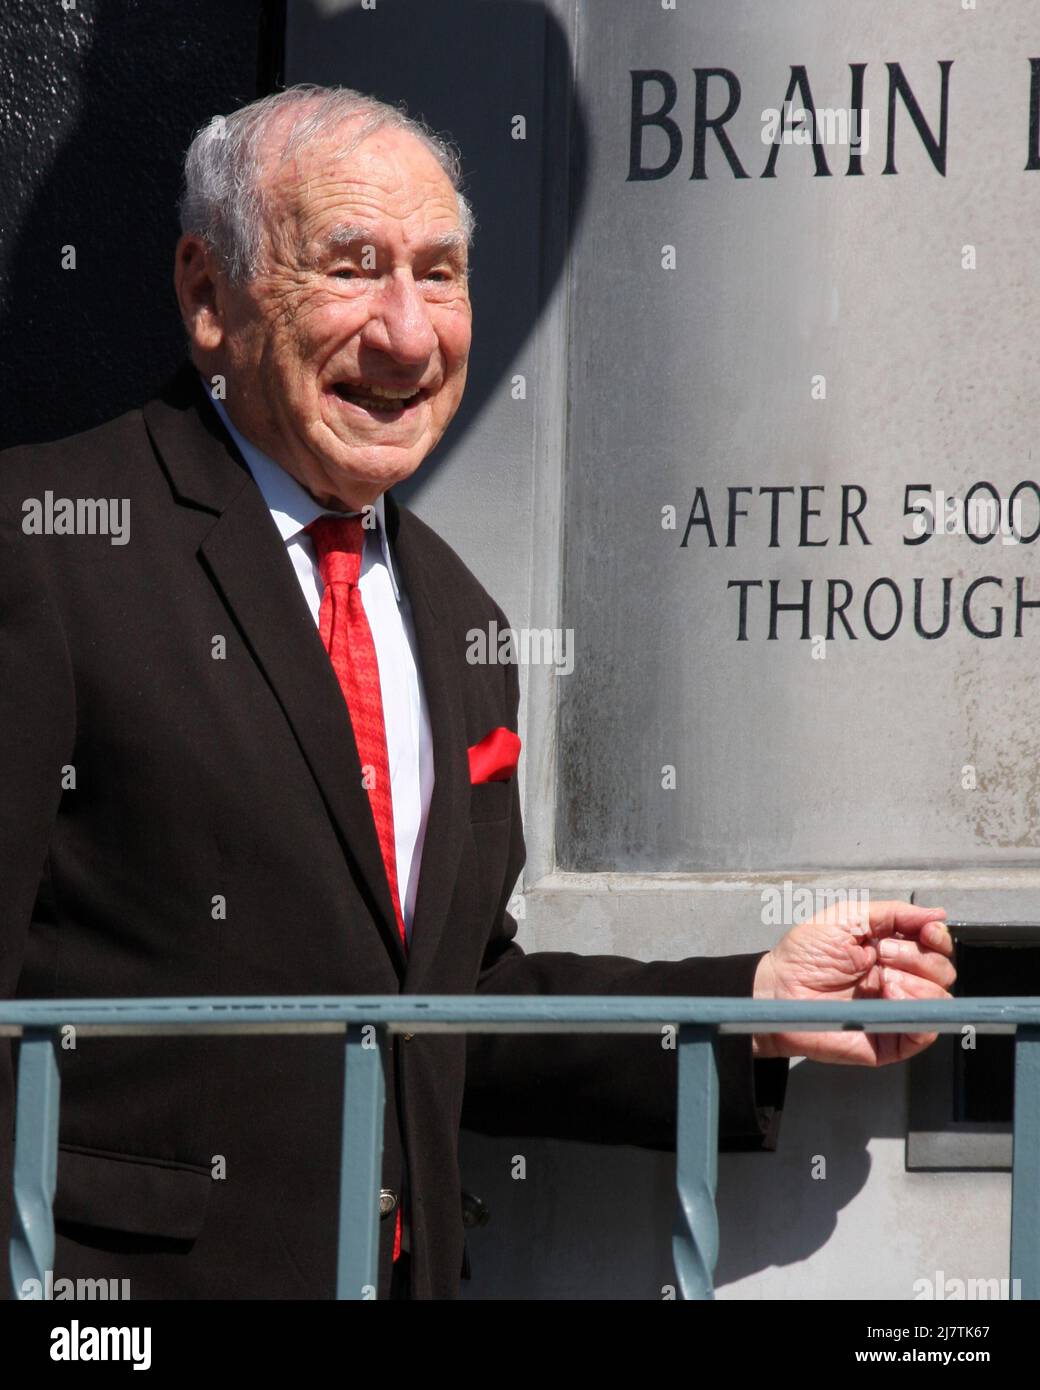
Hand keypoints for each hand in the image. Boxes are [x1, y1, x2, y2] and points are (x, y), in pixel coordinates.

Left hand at [751, 899, 954, 1065]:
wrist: (779, 989)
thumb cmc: (805, 954)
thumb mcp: (848, 917)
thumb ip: (893, 913)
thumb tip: (937, 913)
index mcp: (892, 951)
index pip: (936, 946)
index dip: (937, 937)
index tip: (926, 932)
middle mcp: (900, 980)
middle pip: (943, 970)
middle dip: (918, 957)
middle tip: (883, 953)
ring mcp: (897, 1010)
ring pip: (940, 998)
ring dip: (918, 982)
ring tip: (883, 977)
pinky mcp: (891, 1039)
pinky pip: (925, 1029)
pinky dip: (915, 1008)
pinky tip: (890, 995)